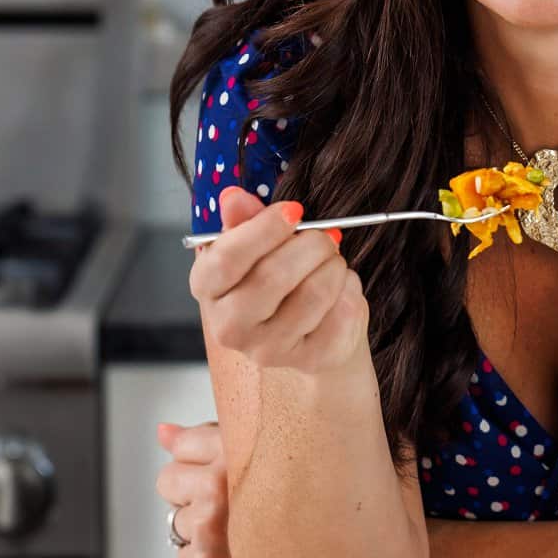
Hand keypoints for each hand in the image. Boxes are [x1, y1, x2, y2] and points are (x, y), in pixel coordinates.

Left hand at [156, 420, 257, 557]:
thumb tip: (162, 432)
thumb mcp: (258, 454)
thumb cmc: (298, 501)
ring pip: (174, 520)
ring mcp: (210, 524)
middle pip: (167, 480)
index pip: (181, 444)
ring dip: (200, 528)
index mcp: (235, 447)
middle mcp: (219, 483)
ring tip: (240, 529)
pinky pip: (182, 556)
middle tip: (230, 503)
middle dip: (190, 492)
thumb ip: (207, 439)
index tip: (226, 471)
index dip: (201, 460)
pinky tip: (237, 554)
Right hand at [188, 185, 368, 377]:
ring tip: (333, 262)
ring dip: (334, 267)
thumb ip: (244, 221)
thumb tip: (233, 197)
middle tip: (326, 237)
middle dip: (310, 245)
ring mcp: (268, 350)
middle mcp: (229, 326)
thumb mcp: (257, 245)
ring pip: (313, 294)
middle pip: (272, 277)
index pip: (226, 259)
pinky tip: (341, 290)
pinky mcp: (309, 360)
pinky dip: (349, 290)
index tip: (294, 211)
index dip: (264, 229)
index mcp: (208, 289)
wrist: (314, 331)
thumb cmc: (280, 280)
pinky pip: (340, 314)